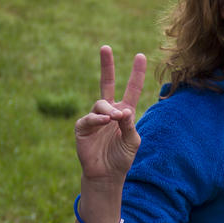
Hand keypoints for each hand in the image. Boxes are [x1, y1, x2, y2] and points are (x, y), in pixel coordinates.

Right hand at [75, 46, 146, 183]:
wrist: (107, 175)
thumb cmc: (122, 157)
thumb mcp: (132, 141)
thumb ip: (129, 125)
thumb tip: (123, 111)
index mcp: (124, 112)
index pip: (131, 89)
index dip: (136, 73)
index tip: (140, 55)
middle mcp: (109, 111)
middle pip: (106, 83)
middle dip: (106, 65)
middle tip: (106, 47)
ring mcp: (95, 118)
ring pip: (101, 104)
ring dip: (109, 110)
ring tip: (116, 118)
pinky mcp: (83, 127)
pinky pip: (90, 118)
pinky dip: (98, 119)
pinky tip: (105, 121)